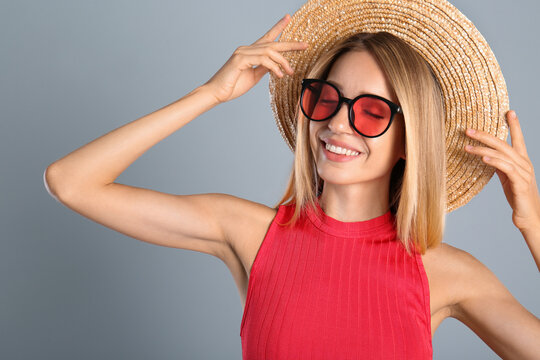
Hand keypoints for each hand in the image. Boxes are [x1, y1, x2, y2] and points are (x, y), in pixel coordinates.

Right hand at [202, 14, 308, 104]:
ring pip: (269, 52)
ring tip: (290, 72)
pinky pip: (262, 60)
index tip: (288, 18)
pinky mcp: (240, 60)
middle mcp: (246, 49)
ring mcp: (242, 53)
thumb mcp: (253, 76)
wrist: (216, 93)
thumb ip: (263, 68)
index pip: (267, 37)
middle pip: (272, 42)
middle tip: (305, 45)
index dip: (278, 27)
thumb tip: (275, 65)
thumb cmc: (233, 86)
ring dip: (283, 62)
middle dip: (290, 44)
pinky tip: (279, 75)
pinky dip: (273, 66)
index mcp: (249, 52)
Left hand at [464, 110, 539, 231]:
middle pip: (504, 144)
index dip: (514, 125)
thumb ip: (500, 165)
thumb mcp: (507, 177)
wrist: (529, 216)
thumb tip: (488, 155)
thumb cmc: (518, 196)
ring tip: (467, 145)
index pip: (518, 139)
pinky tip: (483, 158)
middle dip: (485, 135)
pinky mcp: (520, 184)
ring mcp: (523, 173)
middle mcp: (524, 163)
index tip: (508, 111)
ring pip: (502, 155)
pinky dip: (494, 162)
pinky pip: (506, 169)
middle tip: (468, 130)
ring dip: (483, 149)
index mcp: (522, 160)